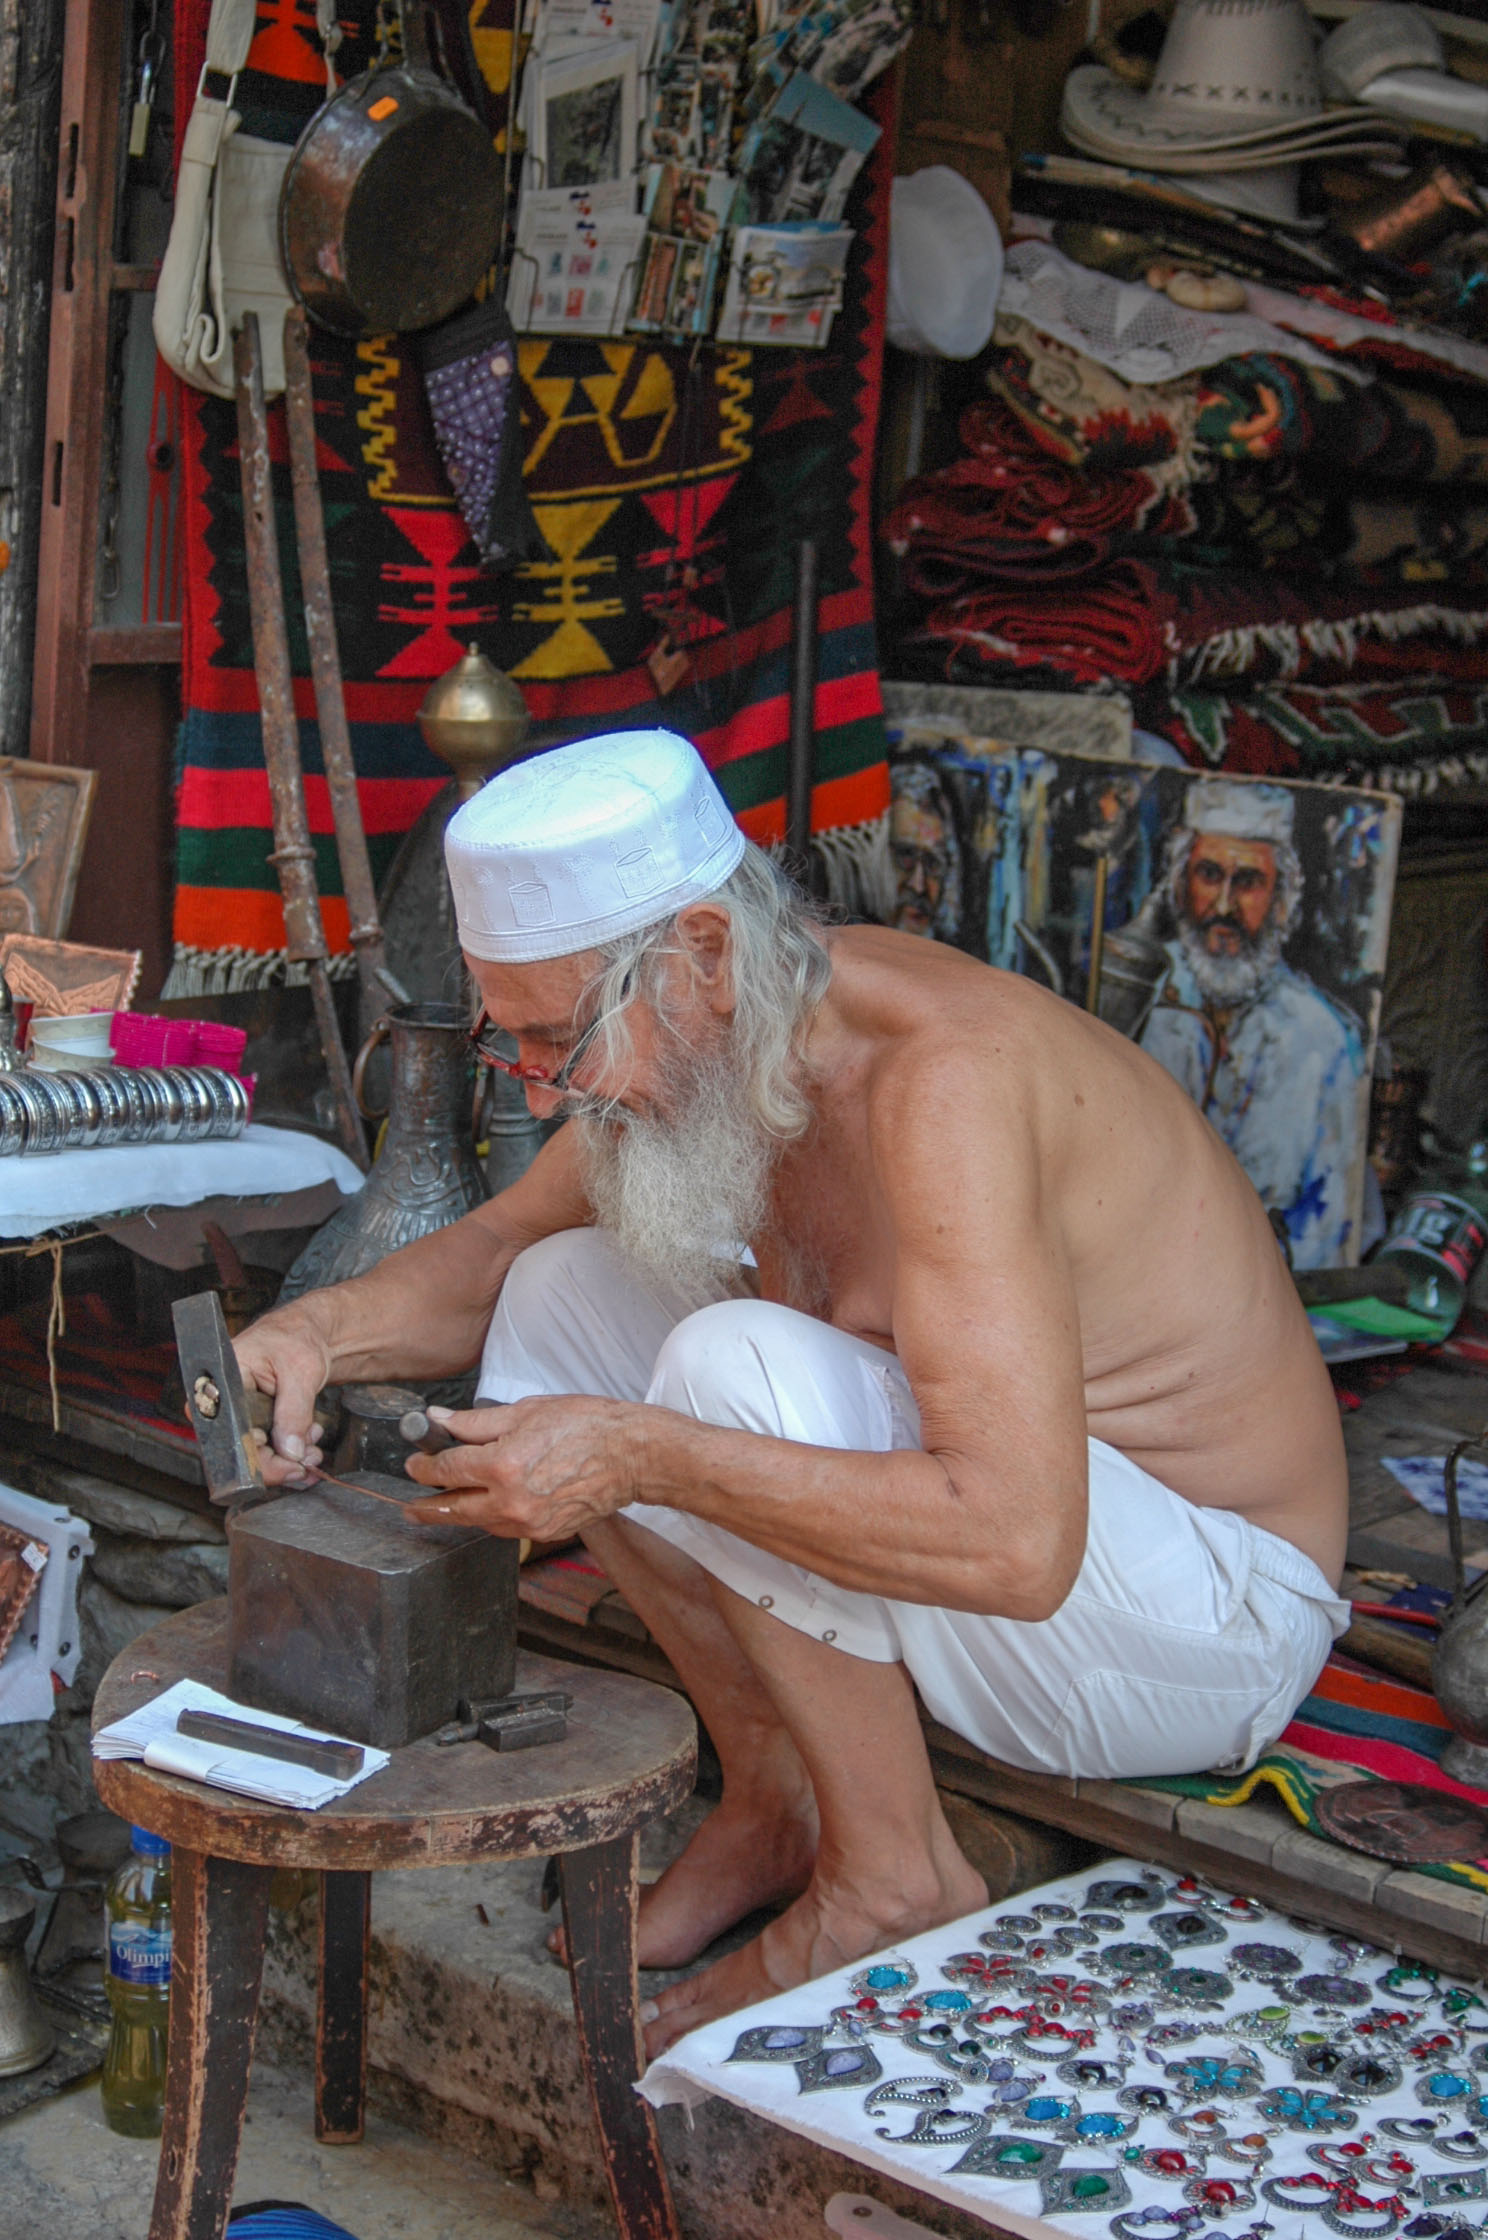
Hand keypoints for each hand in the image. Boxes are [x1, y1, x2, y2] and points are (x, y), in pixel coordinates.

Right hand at [232, 1310, 334, 1487]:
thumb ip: (294, 1412)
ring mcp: (238, 1413)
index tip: (286, 1463)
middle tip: (306, 1462)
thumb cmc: (297, 1337)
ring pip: (255, 1453)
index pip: (226, 1432)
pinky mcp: (254, 1421)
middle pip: (239, 1450)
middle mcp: (223, 1401)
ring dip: (288, 1457)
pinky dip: (290, 1450)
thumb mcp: (300, 1371)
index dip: (255, 1454)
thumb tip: (291, 1451)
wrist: (310, 1333)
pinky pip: (266, 1447)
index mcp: (221, 1380)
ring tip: (313, 1445)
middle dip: (278, 1461)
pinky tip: (308, 1439)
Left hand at [403, 1394, 646, 1537]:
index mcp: (502, 1465)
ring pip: (478, 1523)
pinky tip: (487, 1507)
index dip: (424, 1467)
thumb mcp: (525, 1412)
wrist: (630, 1456)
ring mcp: (528, 1523)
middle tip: (410, 1508)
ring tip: (445, 1506)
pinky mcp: (544, 1533)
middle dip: (426, 1508)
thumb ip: (475, 1423)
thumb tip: (439, 1421)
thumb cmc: (585, 1426)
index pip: (446, 1471)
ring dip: (460, 1514)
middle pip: (453, 1509)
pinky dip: (490, 1518)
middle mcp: (511, 1501)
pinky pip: (505, 1529)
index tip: (415, 1464)